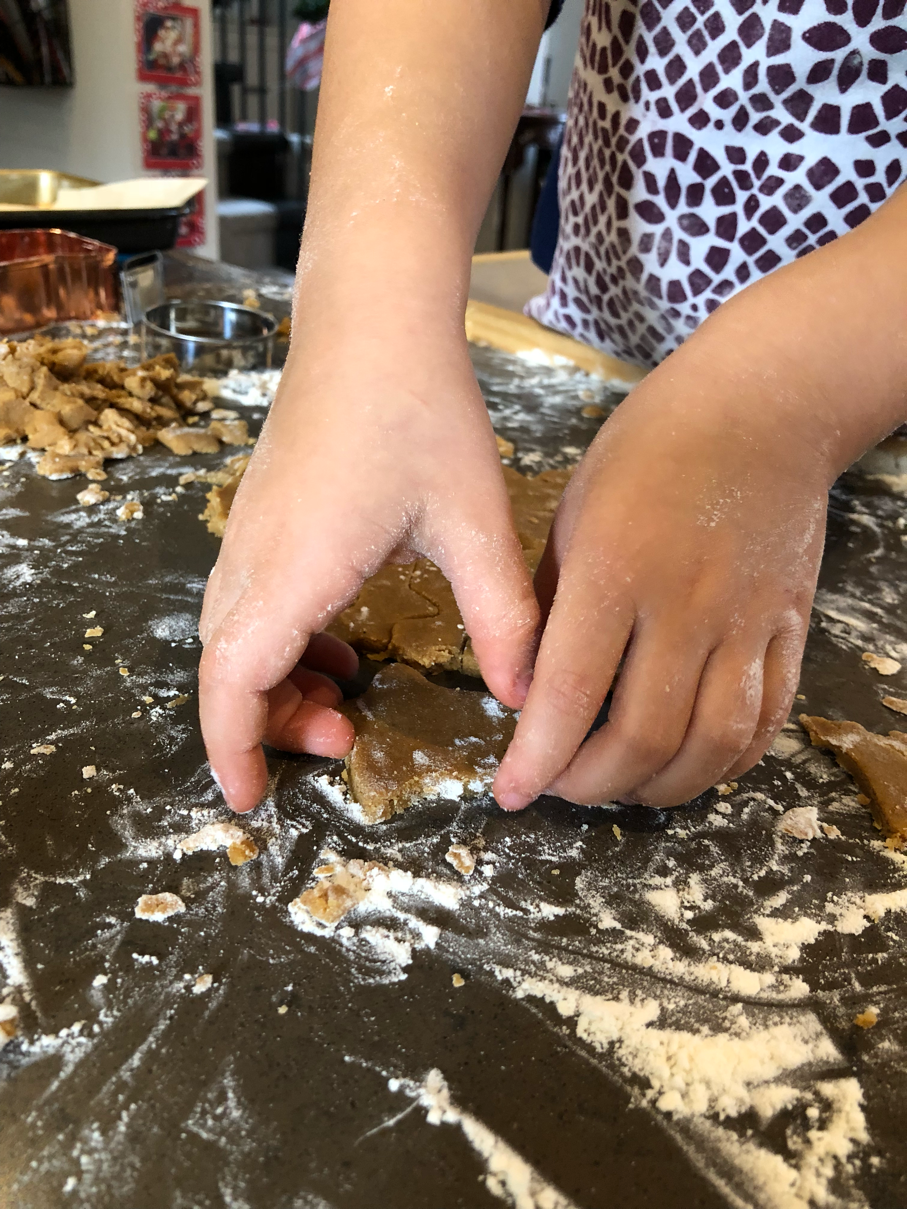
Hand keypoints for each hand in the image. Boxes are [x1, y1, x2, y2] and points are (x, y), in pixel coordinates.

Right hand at [199, 318, 538, 812]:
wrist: (373, 317)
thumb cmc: (419, 409)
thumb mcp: (474, 521)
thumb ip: (501, 617)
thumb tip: (526, 697)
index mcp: (296, 568)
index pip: (233, 682)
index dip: (234, 749)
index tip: (250, 798)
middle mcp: (257, 556)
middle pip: (225, 670)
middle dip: (268, 724)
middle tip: (344, 740)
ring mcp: (252, 531)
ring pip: (233, 636)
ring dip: (276, 683)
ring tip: (347, 698)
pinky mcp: (265, 512)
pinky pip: (252, 602)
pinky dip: (284, 642)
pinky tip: (345, 642)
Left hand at [493, 347, 828, 809]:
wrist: (763, 408)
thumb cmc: (649, 449)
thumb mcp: (573, 512)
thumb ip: (549, 605)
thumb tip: (524, 688)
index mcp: (616, 568)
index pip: (570, 692)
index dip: (536, 758)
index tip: (510, 792)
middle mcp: (685, 604)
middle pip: (643, 736)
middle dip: (590, 784)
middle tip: (559, 786)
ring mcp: (746, 619)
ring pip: (710, 745)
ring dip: (658, 788)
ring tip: (618, 788)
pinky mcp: (789, 625)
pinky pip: (766, 719)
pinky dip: (725, 762)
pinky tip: (688, 767)